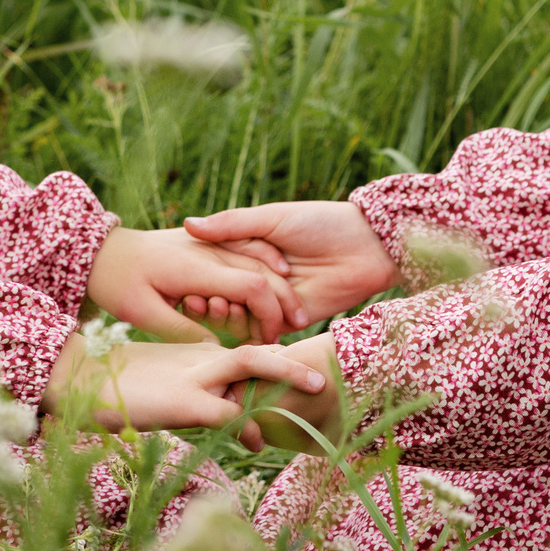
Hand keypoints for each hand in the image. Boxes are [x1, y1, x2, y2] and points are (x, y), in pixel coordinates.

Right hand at [43, 333, 329, 452]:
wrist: (73, 381)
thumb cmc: (111, 387)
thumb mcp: (158, 390)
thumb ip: (190, 399)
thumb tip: (216, 419)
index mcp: (195, 356)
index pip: (244, 354)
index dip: (274, 363)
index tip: (301, 378)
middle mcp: (198, 359)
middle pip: (254, 351)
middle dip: (290, 360)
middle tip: (323, 375)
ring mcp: (191, 376)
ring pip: (248, 364)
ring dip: (283, 373)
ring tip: (316, 386)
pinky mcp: (182, 401)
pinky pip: (225, 410)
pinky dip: (247, 422)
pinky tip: (260, 439)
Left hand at [85, 225, 305, 344]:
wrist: (99, 248)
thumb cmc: (117, 283)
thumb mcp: (144, 314)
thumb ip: (184, 331)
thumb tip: (219, 350)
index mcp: (195, 268)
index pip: (251, 286)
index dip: (270, 313)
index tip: (272, 339)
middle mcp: (208, 249)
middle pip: (262, 271)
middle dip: (284, 301)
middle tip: (294, 330)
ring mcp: (208, 242)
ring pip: (257, 258)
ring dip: (278, 284)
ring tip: (289, 314)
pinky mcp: (206, 241)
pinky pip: (245, 248)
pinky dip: (265, 266)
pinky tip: (274, 283)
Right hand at [182, 201, 396, 324]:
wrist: (367, 247)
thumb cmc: (320, 222)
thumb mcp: (272, 218)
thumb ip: (232, 225)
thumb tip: (188, 224)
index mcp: (248, 251)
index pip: (214, 268)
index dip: (197, 276)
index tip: (183, 282)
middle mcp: (257, 278)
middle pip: (223, 295)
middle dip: (209, 299)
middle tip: (197, 301)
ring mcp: (274, 301)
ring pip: (241, 316)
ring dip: (227, 317)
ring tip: (217, 309)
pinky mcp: (292, 321)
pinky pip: (267, 331)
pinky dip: (252, 332)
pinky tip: (240, 327)